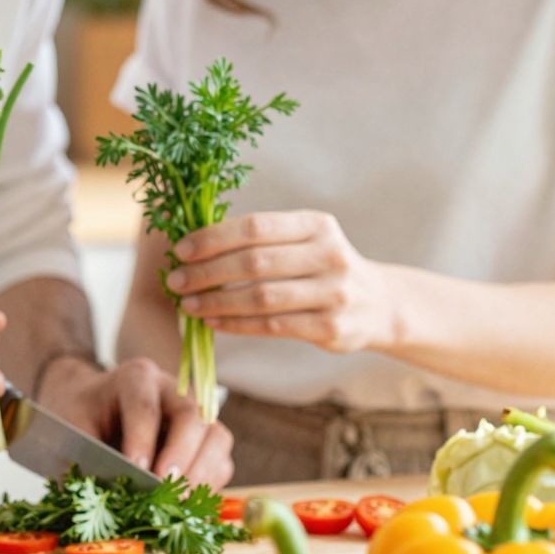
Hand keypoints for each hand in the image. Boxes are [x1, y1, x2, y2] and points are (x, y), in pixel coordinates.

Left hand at [36, 356, 235, 487]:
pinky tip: (188, 506)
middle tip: (167, 488)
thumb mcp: (72, 429)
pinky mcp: (206, 442)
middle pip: (193, 415)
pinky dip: (209, 486)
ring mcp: (195, 414)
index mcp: (136, 378)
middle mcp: (173, 390)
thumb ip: (88, 457)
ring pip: (216, 438)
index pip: (145, 406)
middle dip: (182, 454)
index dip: (142, 439)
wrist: (94, 407)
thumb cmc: (83, 416)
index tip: (136, 470)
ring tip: (180, 503)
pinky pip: (220, 463)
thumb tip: (105, 498)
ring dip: (202, 474)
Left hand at [169, 211, 395, 354]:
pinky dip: (237, 324)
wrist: (380, 305)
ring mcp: (333, 293)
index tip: (181, 250)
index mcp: (317, 225)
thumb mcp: (306, 240)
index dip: (213, 238)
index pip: (256, 227)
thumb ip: (263, 240)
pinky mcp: (331, 328)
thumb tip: (195, 243)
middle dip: (207, 272)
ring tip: (187, 304)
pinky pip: (272, 326)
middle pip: (255, 262)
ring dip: (217, 302)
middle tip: (174, 281)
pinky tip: (213, 322)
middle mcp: (329, 255)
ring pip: (261, 298)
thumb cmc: (324, 268)